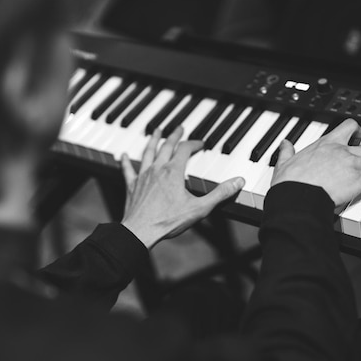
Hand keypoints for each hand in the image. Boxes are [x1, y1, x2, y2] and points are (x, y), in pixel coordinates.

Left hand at [120, 127, 244, 248]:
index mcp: (174, 172)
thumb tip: (237, 182)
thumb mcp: (200, 208)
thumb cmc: (168, 221)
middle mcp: (157, 169)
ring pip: (148, 152)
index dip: (194, 144)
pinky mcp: (132, 186)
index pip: (185, 149)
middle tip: (179, 128)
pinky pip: (127, 170)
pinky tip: (123, 156)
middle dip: (174, 136)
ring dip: (153, 140)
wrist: (141, 231)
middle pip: (166, 146)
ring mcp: (143, 177)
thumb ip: (220, 194)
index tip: (200, 144)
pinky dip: (126, 162)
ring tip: (156, 132)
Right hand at [271, 119, 360, 205]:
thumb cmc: (289, 183)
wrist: (295, 195)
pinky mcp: (359, 180)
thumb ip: (286, 152)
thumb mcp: (284, 164)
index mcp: (326, 144)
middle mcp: (343, 151)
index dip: (357, 130)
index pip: (348, 128)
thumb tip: (284, 144)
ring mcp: (353, 165)